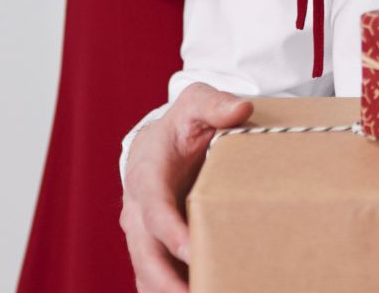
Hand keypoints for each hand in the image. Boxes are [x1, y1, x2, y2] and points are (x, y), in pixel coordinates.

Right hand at [119, 83, 255, 292]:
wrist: (162, 144)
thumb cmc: (182, 125)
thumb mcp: (196, 104)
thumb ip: (215, 104)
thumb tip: (241, 108)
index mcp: (147, 176)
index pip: (153, 208)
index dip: (169, 231)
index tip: (191, 250)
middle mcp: (137, 211)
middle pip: (144, 254)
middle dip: (166, 281)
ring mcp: (143, 234)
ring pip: (147, 273)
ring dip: (169, 291)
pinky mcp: (154, 249)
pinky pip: (156, 279)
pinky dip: (172, 291)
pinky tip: (206, 291)